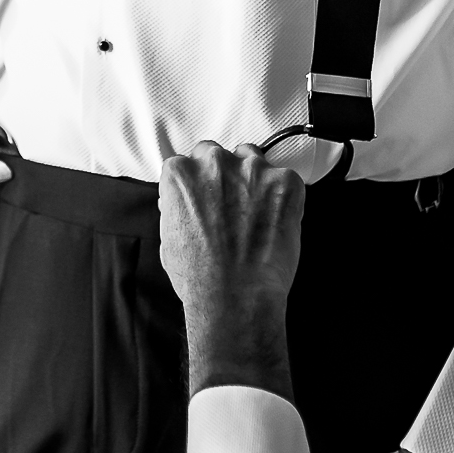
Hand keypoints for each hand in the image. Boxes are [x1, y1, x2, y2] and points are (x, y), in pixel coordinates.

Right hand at [159, 141, 303, 397]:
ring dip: (252, 178)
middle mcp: (214, 163)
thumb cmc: (199, 278)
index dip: (197, 184)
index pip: (186, 163)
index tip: (205, 200)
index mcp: (179, 174)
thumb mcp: (168, 238)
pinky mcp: (284, 182)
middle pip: (216, 154)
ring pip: (252, 158)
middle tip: (229, 206)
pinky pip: (285, 178)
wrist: (236, 298)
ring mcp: (252, 170)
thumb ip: (176, 207)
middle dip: (221, 175)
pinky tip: (276, 221)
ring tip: (256, 214)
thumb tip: (182, 200)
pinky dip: (283, 195)